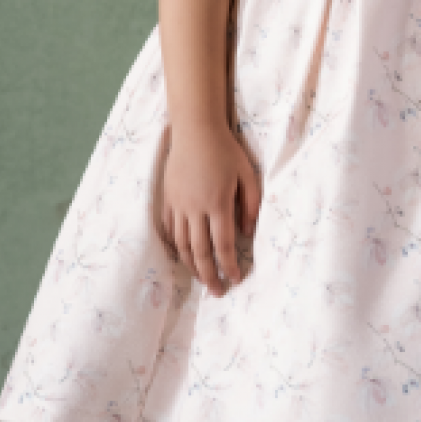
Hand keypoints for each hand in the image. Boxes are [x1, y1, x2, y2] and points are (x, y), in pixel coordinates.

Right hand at [159, 119, 260, 295]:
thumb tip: (248, 234)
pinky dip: (177, 247)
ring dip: (192, 266)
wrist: (195, 130)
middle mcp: (195, 208)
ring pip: (182, 245)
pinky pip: (170, 230)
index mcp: (218, 203)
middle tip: (217, 292)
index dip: (229, 266)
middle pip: (200, 252)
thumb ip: (251, 205)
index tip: (236, 279)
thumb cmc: (226, 150)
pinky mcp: (168, 200)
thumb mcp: (248, 174)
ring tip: (202, 279)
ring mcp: (179, 205)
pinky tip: (184, 256)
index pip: (223, 245)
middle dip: (209, 276)